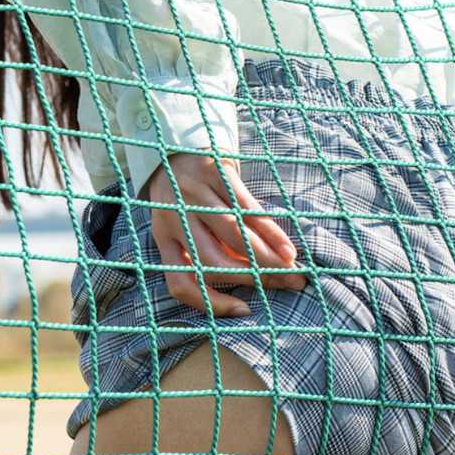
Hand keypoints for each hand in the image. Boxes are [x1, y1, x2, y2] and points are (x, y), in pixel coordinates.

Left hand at [144, 152, 307, 316]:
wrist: (176, 145)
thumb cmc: (186, 197)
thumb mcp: (182, 226)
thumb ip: (205, 252)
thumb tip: (250, 283)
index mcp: (163, 238)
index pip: (181, 284)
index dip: (212, 304)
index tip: (244, 310)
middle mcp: (174, 218)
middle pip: (213, 261)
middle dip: (253, 278)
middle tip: (287, 285)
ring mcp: (194, 194)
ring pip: (234, 236)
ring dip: (266, 258)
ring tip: (291, 270)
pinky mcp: (214, 173)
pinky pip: (246, 209)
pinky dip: (270, 231)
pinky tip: (286, 247)